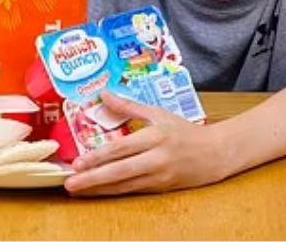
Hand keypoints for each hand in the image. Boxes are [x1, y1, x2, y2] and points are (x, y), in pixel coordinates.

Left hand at [63, 91, 227, 195]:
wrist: (215, 153)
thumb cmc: (185, 131)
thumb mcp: (158, 113)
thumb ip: (129, 106)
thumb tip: (104, 94)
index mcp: (155, 136)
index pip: (121, 148)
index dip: (97, 157)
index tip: (77, 162)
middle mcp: (156, 158)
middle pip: (119, 171)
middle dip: (92, 179)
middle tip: (70, 183)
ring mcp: (159, 176)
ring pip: (124, 185)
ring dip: (99, 189)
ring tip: (78, 190)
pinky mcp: (161, 188)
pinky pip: (133, 191)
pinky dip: (114, 191)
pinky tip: (98, 192)